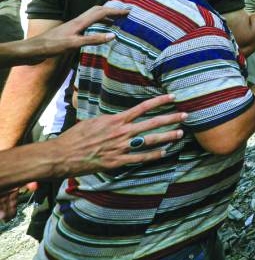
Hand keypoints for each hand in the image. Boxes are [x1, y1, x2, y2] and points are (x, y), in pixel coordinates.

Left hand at [15, 6, 127, 64]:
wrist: (33, 50)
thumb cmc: (52, 46)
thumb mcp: (73, 44)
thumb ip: (93, 39)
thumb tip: (113, 35)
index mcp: (80, 22)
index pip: (101, 12)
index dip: (116, 11)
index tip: (129, 11)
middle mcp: (77, 21)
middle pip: (97, 11)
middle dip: (112, 10)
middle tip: (125, 14)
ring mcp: (73, 26)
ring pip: (93, 17)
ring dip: (105, 17)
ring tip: (116, 22)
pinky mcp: (70, 33)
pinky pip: (89, 25)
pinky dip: (98, 25)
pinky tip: (99, 32)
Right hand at [55, 93, 185, 177]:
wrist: (63, 155)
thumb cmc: (76, 137)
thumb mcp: (94, 121)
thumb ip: (111, 119)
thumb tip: (121, 116)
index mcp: (116, 120)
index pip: (143, 107)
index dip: (160, 101)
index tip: (173, 98)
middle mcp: (122, 132)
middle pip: (152, 123)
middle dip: (171, 118)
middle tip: (186, 115)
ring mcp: (121, 147)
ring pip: (150, 140)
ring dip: (167, 137)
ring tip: (181, 134)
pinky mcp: (118, 161)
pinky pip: (141, 158)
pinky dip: (154, 155)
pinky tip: (165, 152)